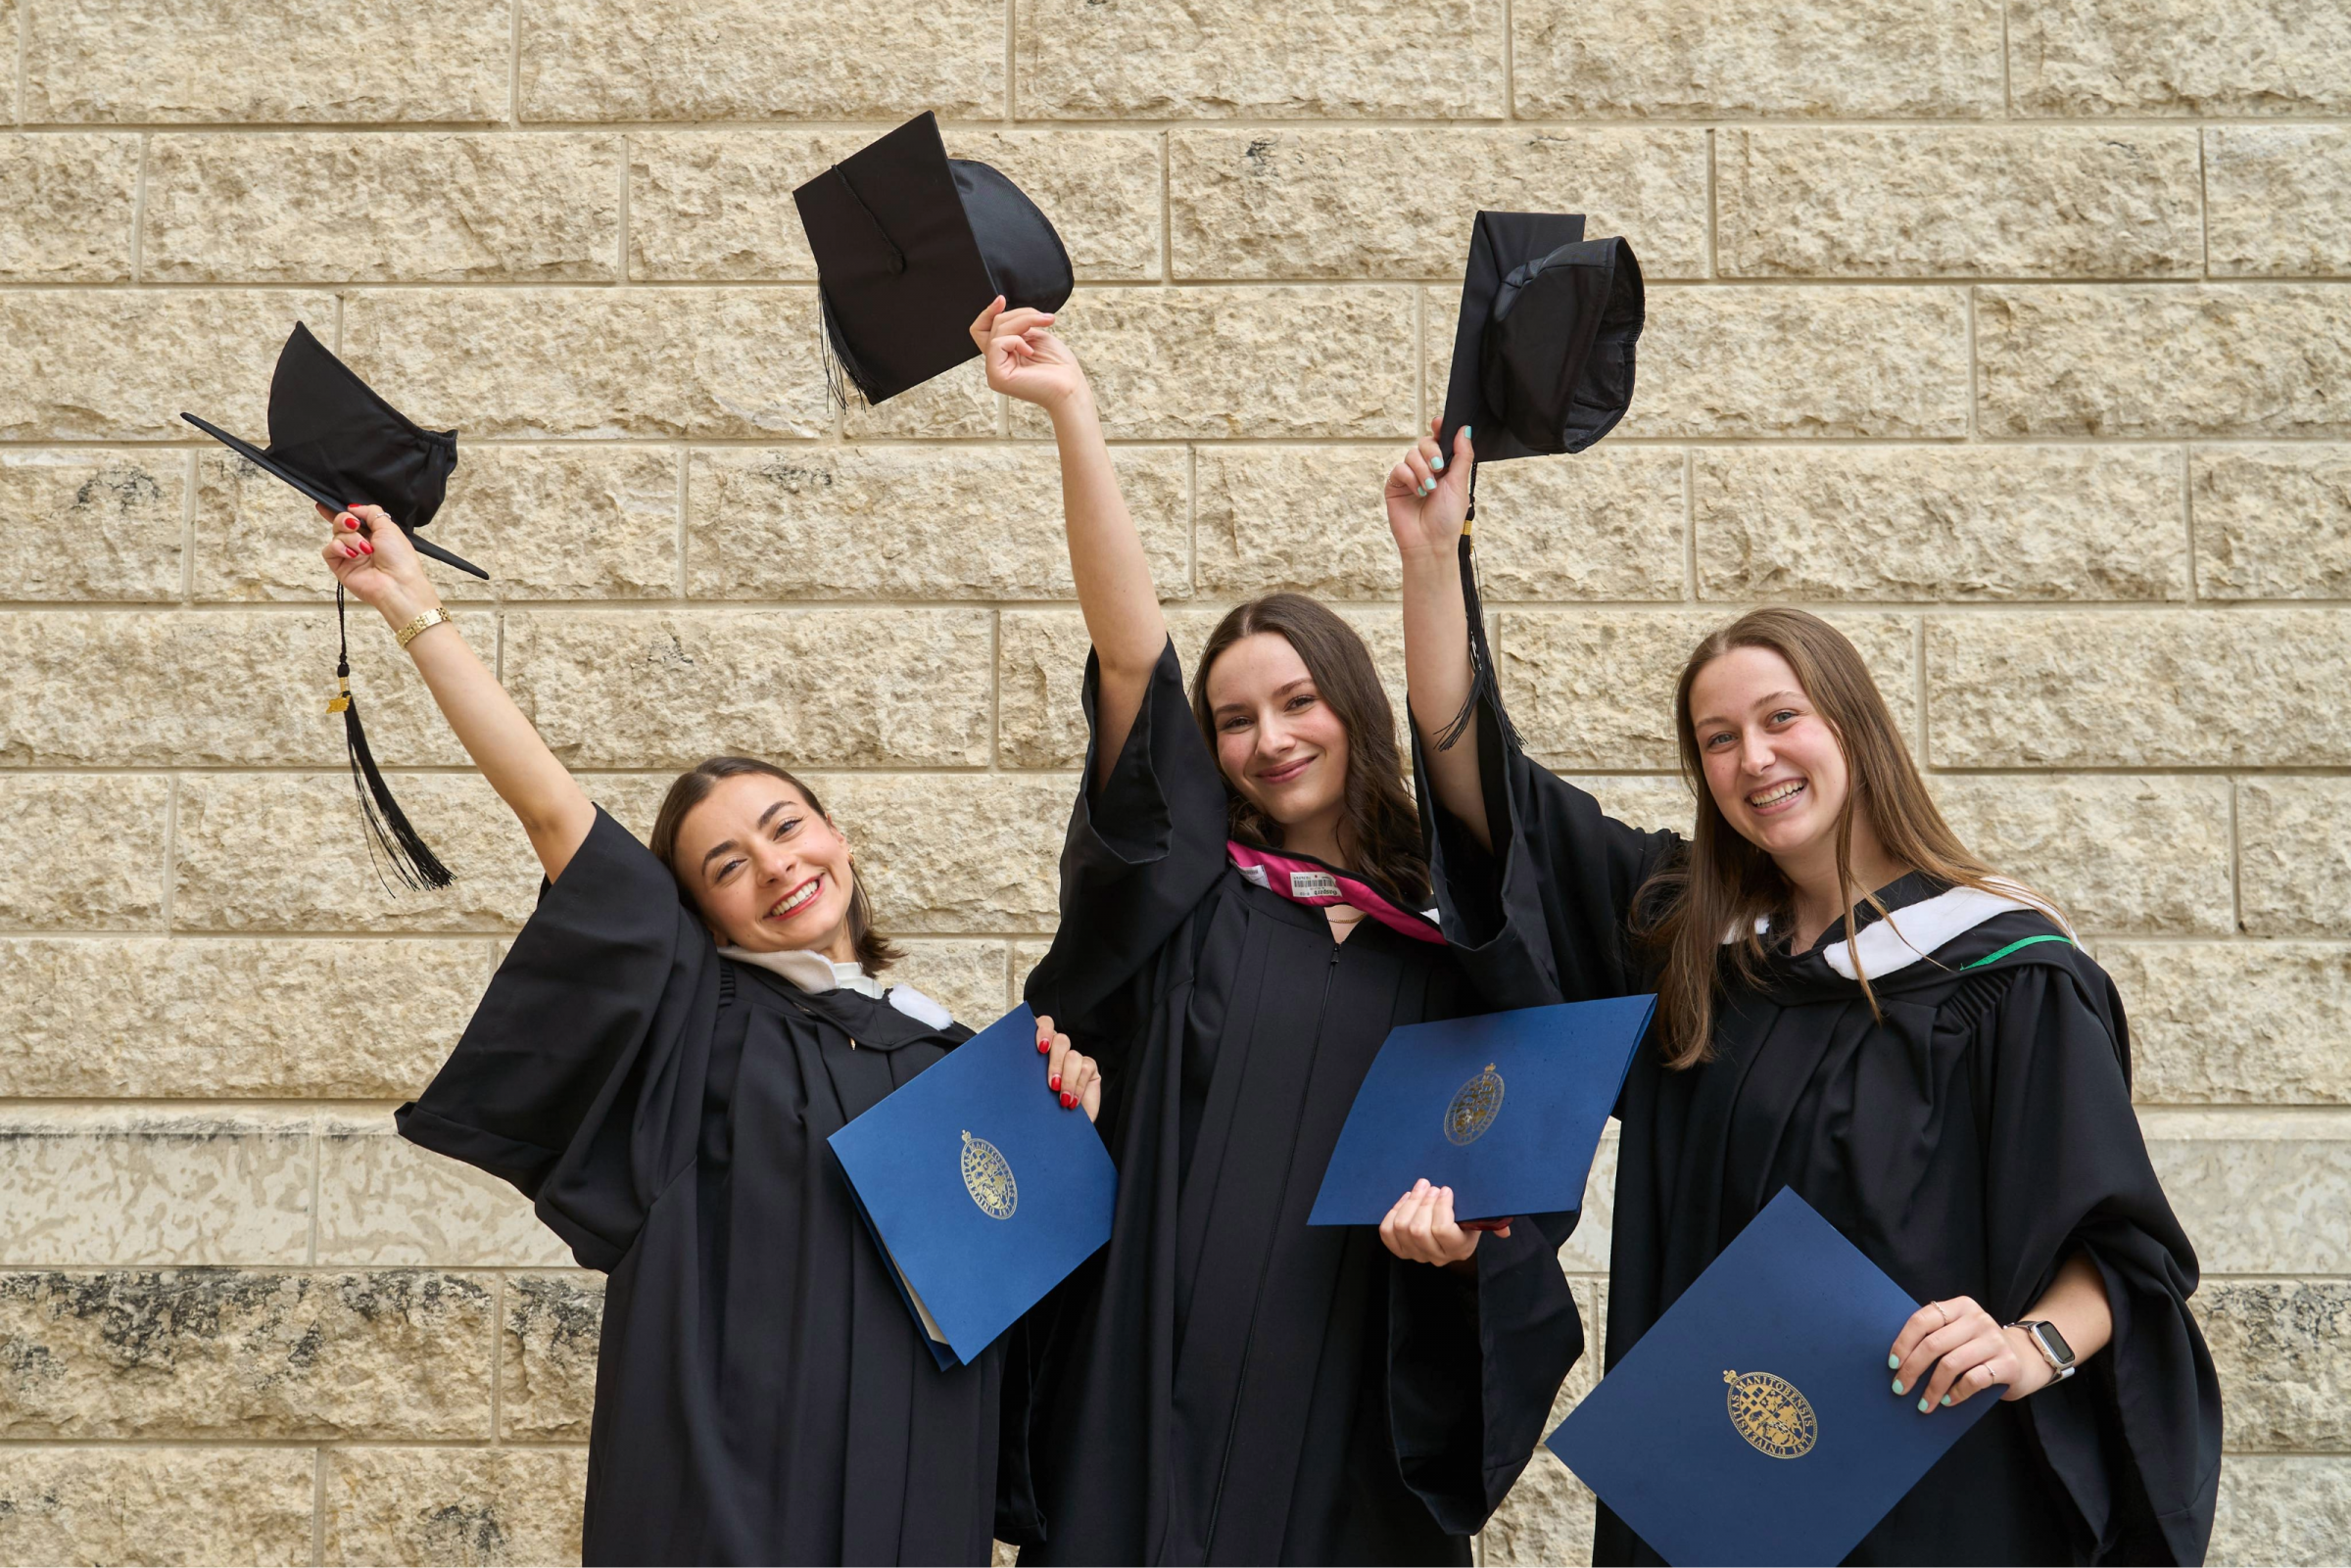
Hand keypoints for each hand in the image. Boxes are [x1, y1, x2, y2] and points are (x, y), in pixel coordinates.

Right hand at [319, 503, 438, 626]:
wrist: (397, 583)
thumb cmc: (399, 557)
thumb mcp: (388, 526)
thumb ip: (371, 512)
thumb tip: (353, 508)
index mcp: (374, 534)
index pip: (353, 519)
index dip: (340, 512)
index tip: (325, 506)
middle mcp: (361, 544)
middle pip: (341, 524)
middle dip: (345, 520)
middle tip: (354, 526)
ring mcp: (350, 555)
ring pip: (336, 535)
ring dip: (350, 538)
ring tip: (365, 549)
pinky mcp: (340, 566)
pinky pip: (329, 550)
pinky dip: (339, 548)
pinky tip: (352, 555)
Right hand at [971, 296, 1087, 412]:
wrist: (1071, 387)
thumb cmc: (1060, 366)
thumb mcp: (1036, 336)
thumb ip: (1017, 326)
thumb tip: (1002, 310)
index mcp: (1004, 355)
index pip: (982, 330)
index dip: (988, 312)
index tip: (1001, 300)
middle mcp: (997, 363)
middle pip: (994, 324)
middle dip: (1020, 315)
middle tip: (1043, 319)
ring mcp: (994, 371)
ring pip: (998, 330)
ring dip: (1024, 322)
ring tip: (1044, 325)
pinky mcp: (996, 376)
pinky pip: (998, 343)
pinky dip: (1017, 341)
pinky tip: (1031, 351)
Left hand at [1036, 1013, 1102, 1123]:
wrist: (1060, 1128)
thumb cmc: (1041, 1110)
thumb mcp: (1029, 1091)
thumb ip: (1026, 1076)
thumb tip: (1014, 1071)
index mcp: (1038, 1050)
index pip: (1043, 1025)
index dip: (1043, 1030)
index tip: (1041, 1048)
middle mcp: (1057, 1051)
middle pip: (1060, 1040)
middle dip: (1056, 1062)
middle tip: (1051, 1084)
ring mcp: (1074, 1058)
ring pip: (1073, 1056)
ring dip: (1067, 1079)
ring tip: (1062, 1099)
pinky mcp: (1089, 1068)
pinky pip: (1086, 1069)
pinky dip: (1078, 1087)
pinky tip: (1072, 1101)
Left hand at [1378, 1179, 1506, 1265]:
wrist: (1448, 1230)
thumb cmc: (1466, 1219)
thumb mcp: (1481, 1220)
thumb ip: (1493, 1222)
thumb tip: (1504, 1231)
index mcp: (1459, 1249)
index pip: (1443, 1230)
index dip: (1441, 1206)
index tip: (1446, 1189)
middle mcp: (1437, 1257)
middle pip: (1419, 1230)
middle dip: (1423, 1202)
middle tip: (1430, 1186)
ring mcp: (1416, 1254)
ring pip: (1402, 1228)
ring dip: (1409, 1202)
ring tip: (1420, 1187)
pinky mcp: (1399, 1249)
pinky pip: (1387, 1232)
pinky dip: (1394, 1211)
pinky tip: (1406, 1199)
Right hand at [1385, 417, 1474, 563]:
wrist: (1430, 543)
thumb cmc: (1447, 518)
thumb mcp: (1460, 483)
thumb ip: (1462, 455)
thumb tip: (1464, 429)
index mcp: (1445, 468)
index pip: (1441, 441)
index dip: (1440, 429)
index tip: (1439, 423)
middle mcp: (1427, 469)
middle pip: (1425, 442)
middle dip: (1432, 452)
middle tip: (1439, 469)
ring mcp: (1410, 477)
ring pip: (1411, 454)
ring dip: (1422, 470)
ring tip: (1429, 489)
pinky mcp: (1395, 486)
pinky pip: (1399, 469)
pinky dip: (1410, 478)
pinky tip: (1417, 492)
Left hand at [1889, 1296, 2042, 1412]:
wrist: (2025, 1359)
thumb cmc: (1978, 1348)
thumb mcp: (1958, 1334)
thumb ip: (1935, 1337)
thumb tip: (1897, 1362)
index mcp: (1960, 1306)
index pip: (1923, 1320)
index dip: (1903, 1343)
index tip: (1891, 1364)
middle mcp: (1978, 1319)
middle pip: (1934, 1344)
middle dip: (1912, 1369)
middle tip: (1899, 1388)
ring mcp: (1995, 1340)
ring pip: (1951, 1364)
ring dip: (1932, 1388)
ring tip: (1923, 1404)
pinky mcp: (2009, 1363)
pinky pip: (1974, 1380)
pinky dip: (1956, 1393)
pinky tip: (1948, 1401)